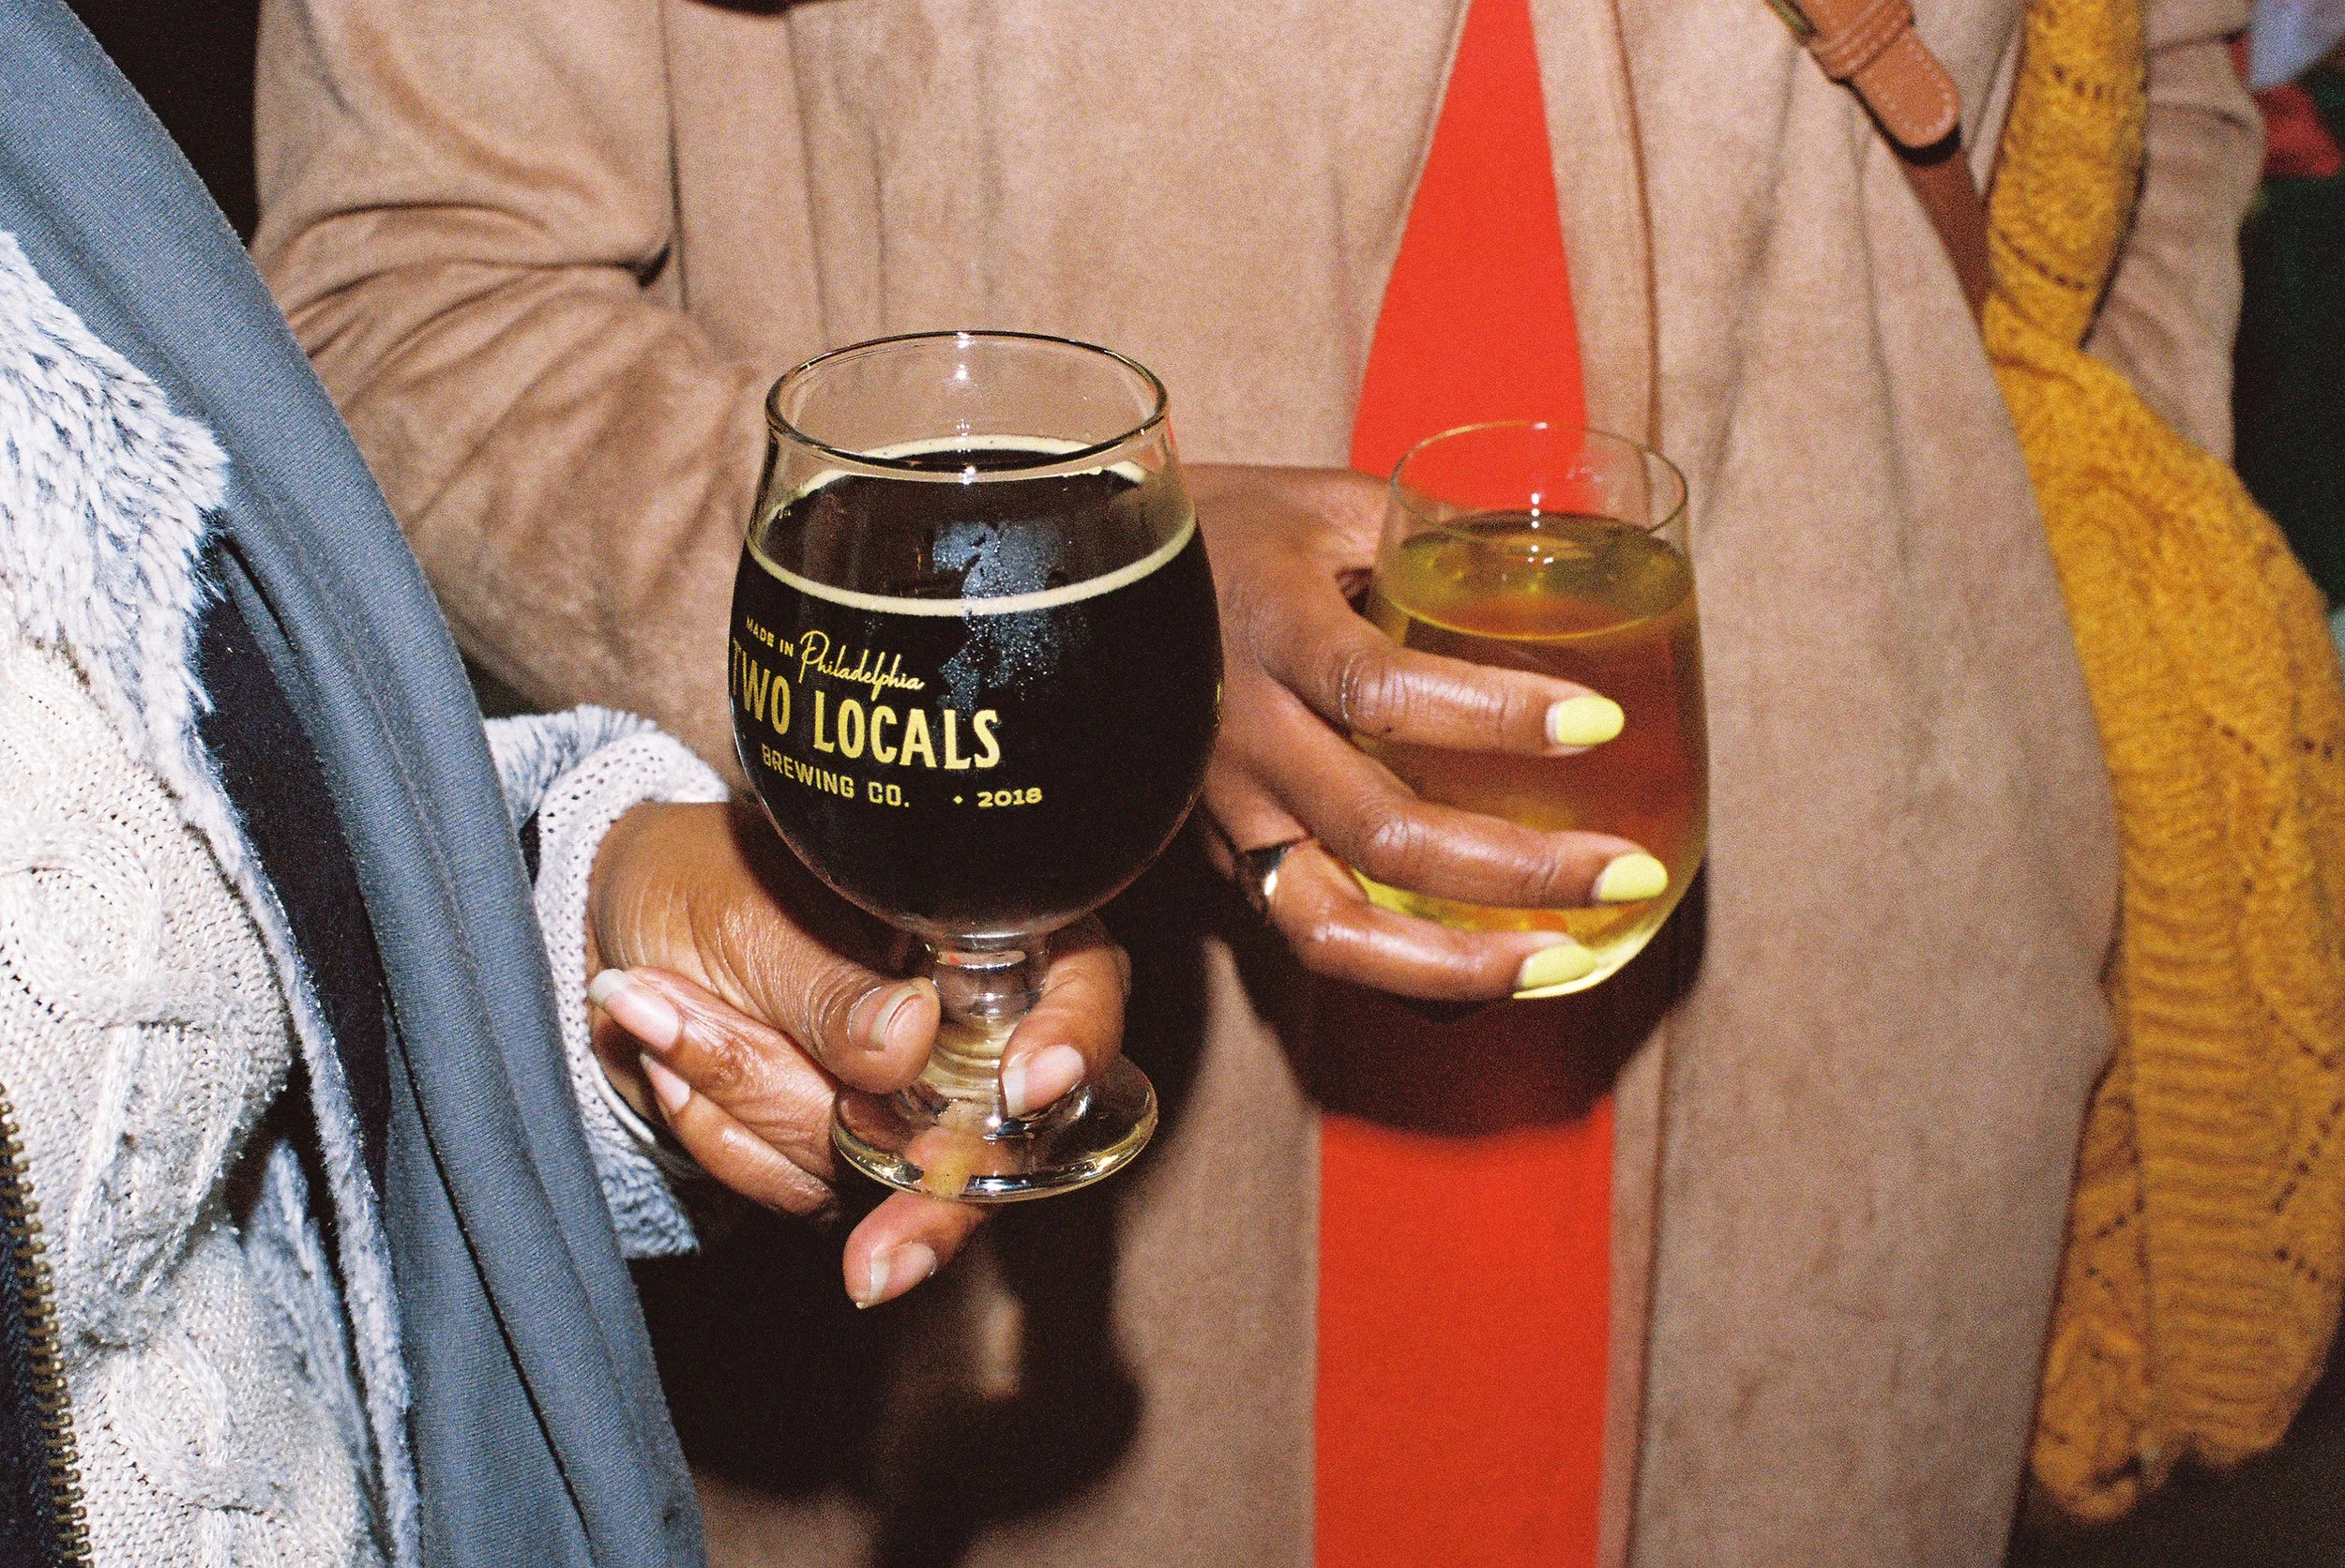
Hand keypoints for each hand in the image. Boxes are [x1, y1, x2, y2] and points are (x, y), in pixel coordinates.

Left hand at [579, 800, 1128, 1306]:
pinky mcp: (840, 1155)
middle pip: (992, 1127)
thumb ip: (830, 983)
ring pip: (874, 1167)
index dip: (1076, 1036)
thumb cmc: (701, 878)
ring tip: (660, 1010)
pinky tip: (668, 1065)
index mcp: (981, 929)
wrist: (613, 930)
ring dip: (750, 1105)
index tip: (1030, 1086)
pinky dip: (721, 1135)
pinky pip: (799, 1188)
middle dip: (915, 1188)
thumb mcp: (752, 911)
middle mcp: (965, 1024)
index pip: (1079, 985)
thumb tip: (909, 1044)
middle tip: (877, 1262)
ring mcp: (907, 1101)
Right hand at [1188, 462, 1654, 1000]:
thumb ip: (1443, 531)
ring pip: (1330, 927)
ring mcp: (1224, 814)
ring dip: (1457, 962)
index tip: (1598, 719)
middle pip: (1379, 832)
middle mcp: (1242, 736)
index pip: (1379, 689)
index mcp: (1270, 629)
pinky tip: (1492, 970)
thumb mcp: (1330, 505)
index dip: (1493, 713)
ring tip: (1562, 959)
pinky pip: (1314, 937)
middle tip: (1624, 867)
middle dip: (1517, 868)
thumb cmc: (1231, 533)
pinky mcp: (1221, 861)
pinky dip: (1407, 975)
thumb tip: (1578, 546)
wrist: (1086, 583)